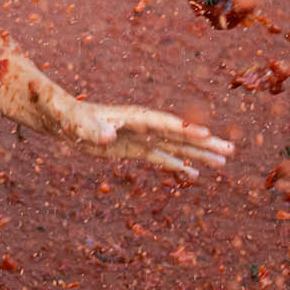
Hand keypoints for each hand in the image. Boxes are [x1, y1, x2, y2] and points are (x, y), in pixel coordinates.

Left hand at [43, 97, 233, 179]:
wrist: (58, 116)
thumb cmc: (64, 114)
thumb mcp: (74, 121)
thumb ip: (90, 127)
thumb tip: (108, 136)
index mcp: (130, 117)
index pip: (162, 123)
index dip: (183, 129)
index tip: (207, 135)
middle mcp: (140, 125)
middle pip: (177, 133)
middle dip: (203, 142)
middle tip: (231, 150)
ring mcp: (138, 137)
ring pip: (174, 146)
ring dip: (197, 154)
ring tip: (224, 161)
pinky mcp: (132, 148)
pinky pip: (160, 157)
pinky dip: (177, 165)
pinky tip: (195, 174)